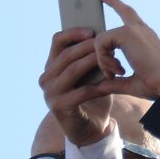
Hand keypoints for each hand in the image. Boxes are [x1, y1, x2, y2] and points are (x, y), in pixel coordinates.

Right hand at [40, 28, 115, 145]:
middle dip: (89, 47)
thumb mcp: (92, 74)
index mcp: (52, 65)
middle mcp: (47, 77)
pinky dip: (98, 86)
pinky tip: (112, 83)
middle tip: (108, 44)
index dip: (74, 33)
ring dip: (94, 63)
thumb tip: (104, 36)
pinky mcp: (58, 106)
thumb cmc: (94, 98)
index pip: (57, 41)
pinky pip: (81, 91)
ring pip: (73, 70)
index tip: (92, 30)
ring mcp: (50, 92)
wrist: (92, 128)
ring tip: (113, 60)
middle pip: (67, 54)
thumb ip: (91, 58)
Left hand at [89, 0, 159, 98]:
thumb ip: (116, 82)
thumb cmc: (158, 84)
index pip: (132, 20)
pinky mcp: (128, 34)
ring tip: (116, 73)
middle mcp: (142, 31)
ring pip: (104, 37)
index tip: (113, 8)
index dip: (121, 13)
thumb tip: (101, 87)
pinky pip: (102, 42)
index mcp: (145, 39)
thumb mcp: (133, 83)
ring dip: (103, 57)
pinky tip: (117, 70)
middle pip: (125, 10)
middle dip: (112, 1)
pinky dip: (104, 59)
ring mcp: (135, 30)